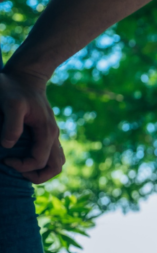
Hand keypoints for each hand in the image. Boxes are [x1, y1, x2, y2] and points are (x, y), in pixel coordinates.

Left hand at [0, 67, 64, 183]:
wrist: (26, 76)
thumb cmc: (14, 88)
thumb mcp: (11, 104)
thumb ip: (12, 125)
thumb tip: (8, 145)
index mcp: (47, 132)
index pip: (39, 161)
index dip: (22, 166)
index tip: (5, 159)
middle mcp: (53, 136)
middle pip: (55, 168)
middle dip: (36, 175)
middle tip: (16, 168)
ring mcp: (52, 135)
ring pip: (56, 163)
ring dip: (40, 170)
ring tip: (21, 166)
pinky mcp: (47, 133)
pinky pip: (51, 154)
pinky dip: (40, 162)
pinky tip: (24, 156)